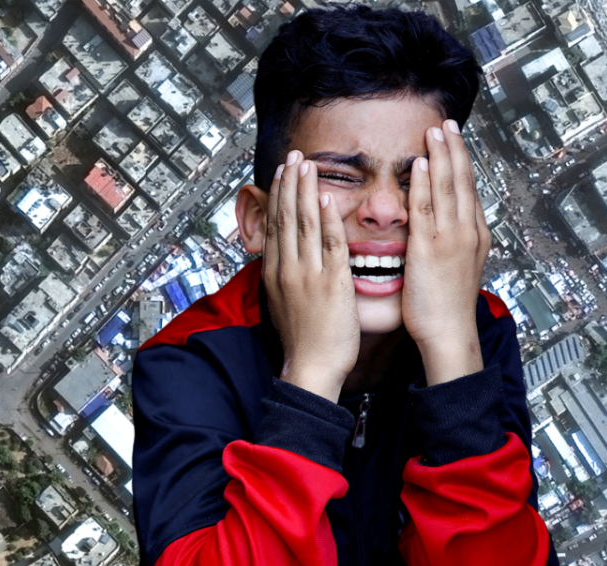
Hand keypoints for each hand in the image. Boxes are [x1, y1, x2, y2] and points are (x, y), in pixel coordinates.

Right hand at [263, 151, 359, 401]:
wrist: (311, 367)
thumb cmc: (304, 342)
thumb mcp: (283, 304)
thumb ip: (284, 279)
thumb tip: (284, 263)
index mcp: (276, 274)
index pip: (275, 225)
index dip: (278, 195)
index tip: (282, 173)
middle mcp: (288, 270)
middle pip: (286, 217)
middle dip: (289, 183)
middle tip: (293, 156)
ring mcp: (308, 275)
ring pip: (305, 224)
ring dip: (306, 191)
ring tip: (307, 165)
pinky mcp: (331, 283)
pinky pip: (330, 245)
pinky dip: (328, 220)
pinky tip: (328, 198)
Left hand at [402, 120, 490, 382]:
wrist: (450, 334)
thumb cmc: (448, 309)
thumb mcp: (458, 270)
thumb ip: (453, 246)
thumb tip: (447, 233)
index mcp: (475, 237)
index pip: (470, 191)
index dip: (463, 163)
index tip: (456, 142)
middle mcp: (467, 232)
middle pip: (462, 181)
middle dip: (455, 150)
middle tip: (448, 124)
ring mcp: (450, 238)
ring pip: (446, 187)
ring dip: (440, 155)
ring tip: (434, 131)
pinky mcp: (429, 248)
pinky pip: (425, 207)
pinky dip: (423, 182)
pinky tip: (418, 162)